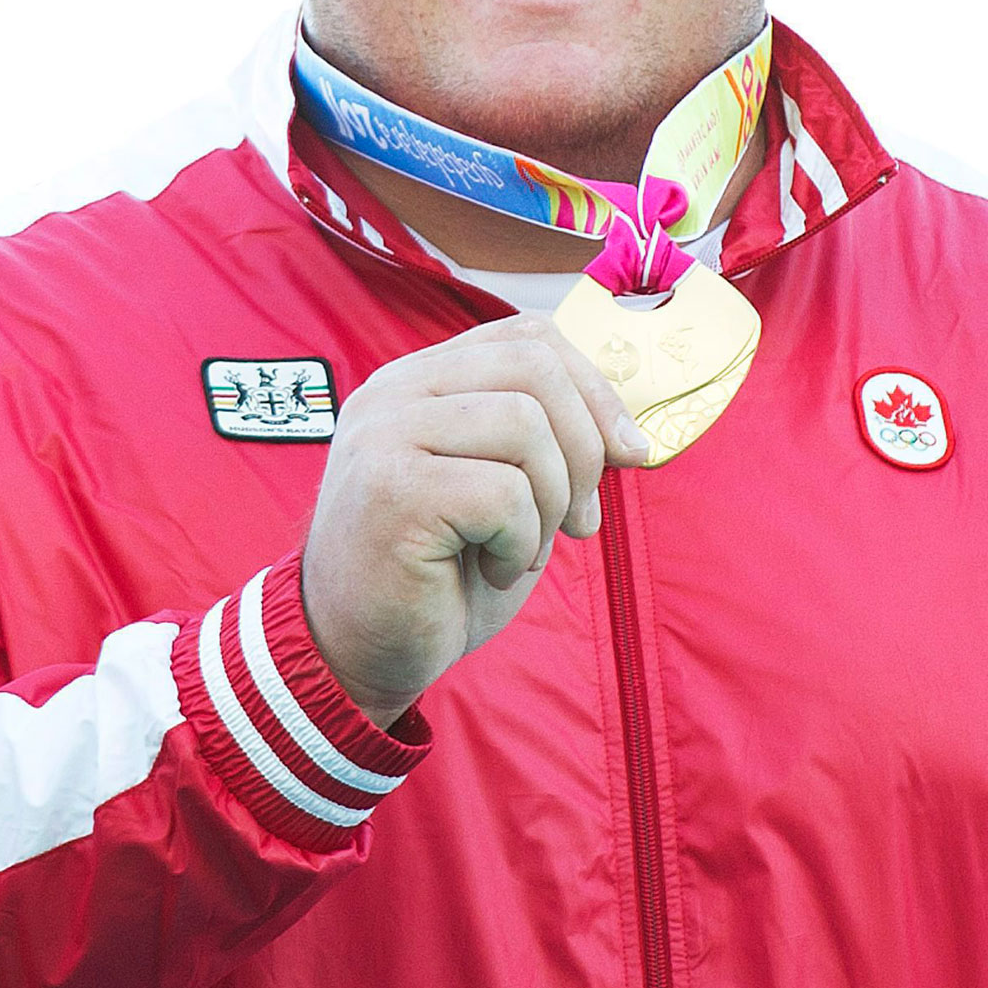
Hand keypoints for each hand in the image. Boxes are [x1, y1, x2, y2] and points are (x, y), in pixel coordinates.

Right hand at [300, 314, 649, 727]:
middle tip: (580, 518)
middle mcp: (394, 393)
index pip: (527, 335)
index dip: (593, 387)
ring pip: (525, 425)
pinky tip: (494, 568)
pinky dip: (522, 540)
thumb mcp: (500, 488)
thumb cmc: (436, 574)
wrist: (355, 652)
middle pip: (534, 367)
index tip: (625, 451)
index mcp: (419, 381)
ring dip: (552, 500)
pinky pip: (504, 492)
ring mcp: (386, 436)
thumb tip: (631, 436)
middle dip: (585, 446)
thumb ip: (546, 441)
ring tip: (524, 547)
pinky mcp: (393, 492)